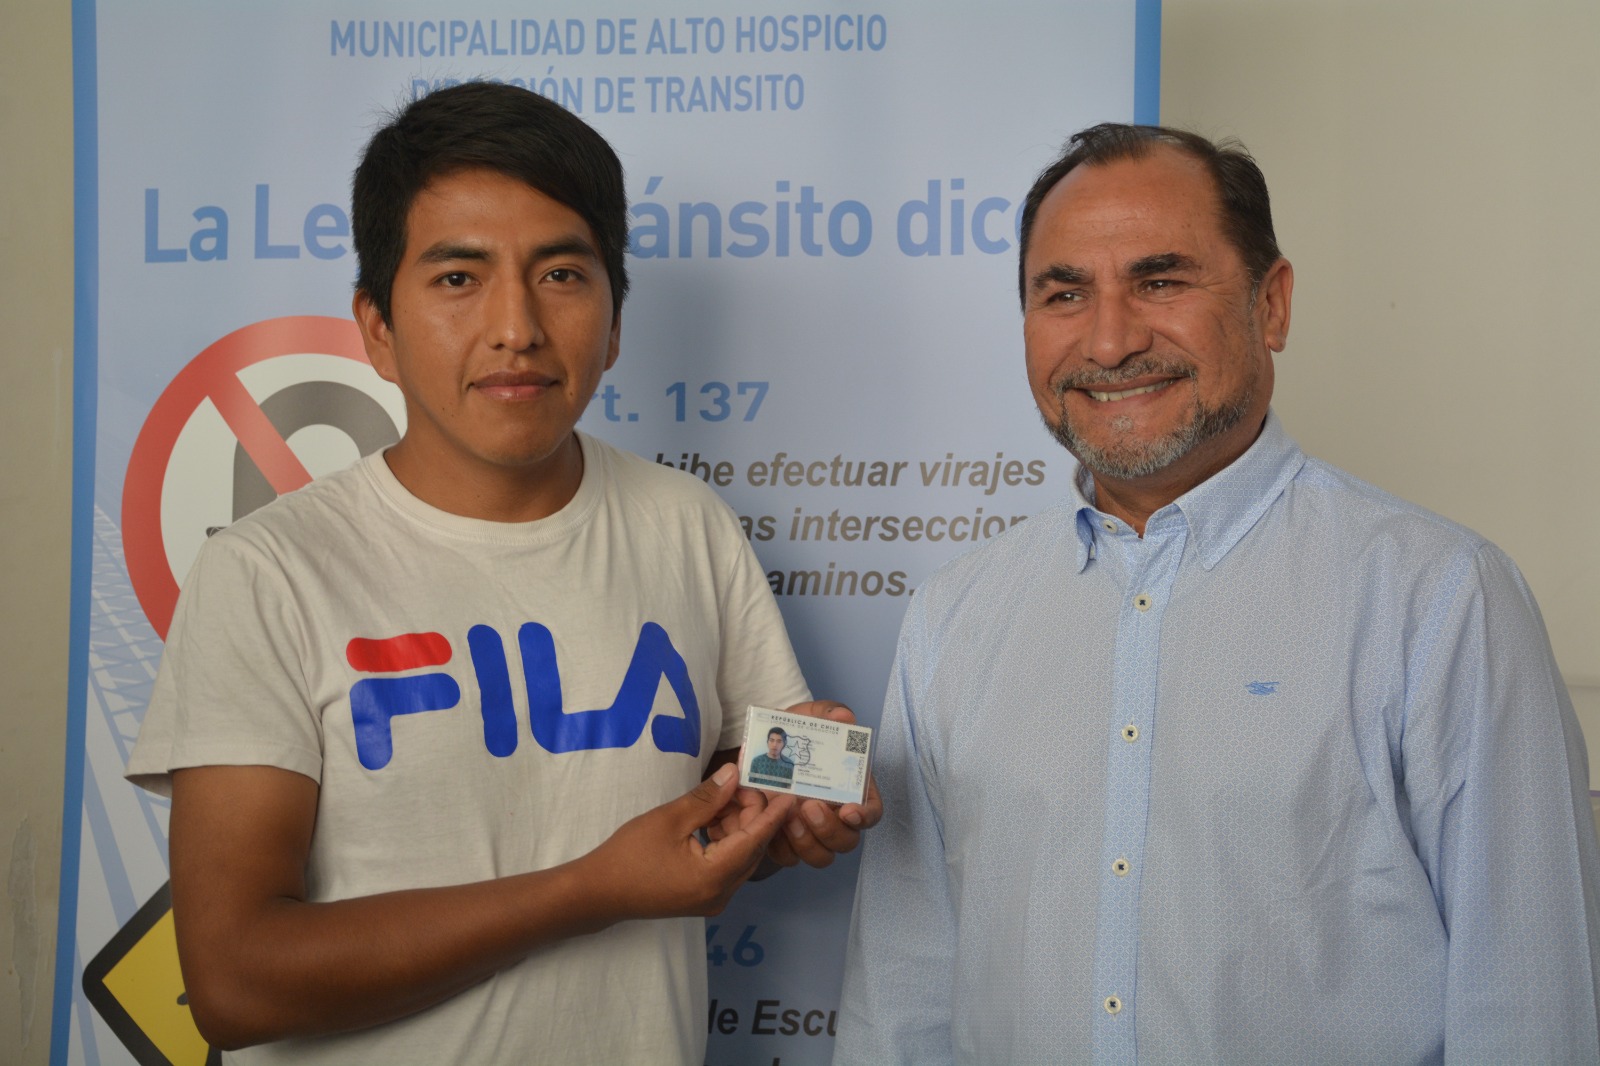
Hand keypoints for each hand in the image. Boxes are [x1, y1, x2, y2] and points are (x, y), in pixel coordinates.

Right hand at [582, 765, 796, 917]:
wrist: (597, 892)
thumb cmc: (629, 854)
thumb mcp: (670, 818)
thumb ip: (707, 798)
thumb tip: (735, 775)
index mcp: (714, 877)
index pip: (754, 840)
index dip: (772, 814)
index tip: (790, 793)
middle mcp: (721, 894)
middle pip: (750, 849)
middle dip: (751, 815)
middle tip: (742, 783)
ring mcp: (712, 899)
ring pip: (739, 857)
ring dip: (736, 827)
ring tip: (723, 797)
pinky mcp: (702, 897)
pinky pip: (726, 865)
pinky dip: (724, 841)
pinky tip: (712, 818)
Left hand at [765, 700, 883, 868]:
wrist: (756, 753)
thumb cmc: (792, 736)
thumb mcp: (806, 717)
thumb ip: (827, 713)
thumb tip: (845, 716)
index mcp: (851, 789)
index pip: (872, 811)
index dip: (865, 816)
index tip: (849, 810)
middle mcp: (835, 816)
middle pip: (847, 840)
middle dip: (829, 829)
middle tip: (809, 806)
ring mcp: (812, 833)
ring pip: (821, 856)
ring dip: (806, 843)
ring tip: (787, 818)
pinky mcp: (786, 843)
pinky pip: (790, 859)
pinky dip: (780, 847)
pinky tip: (768, 826)